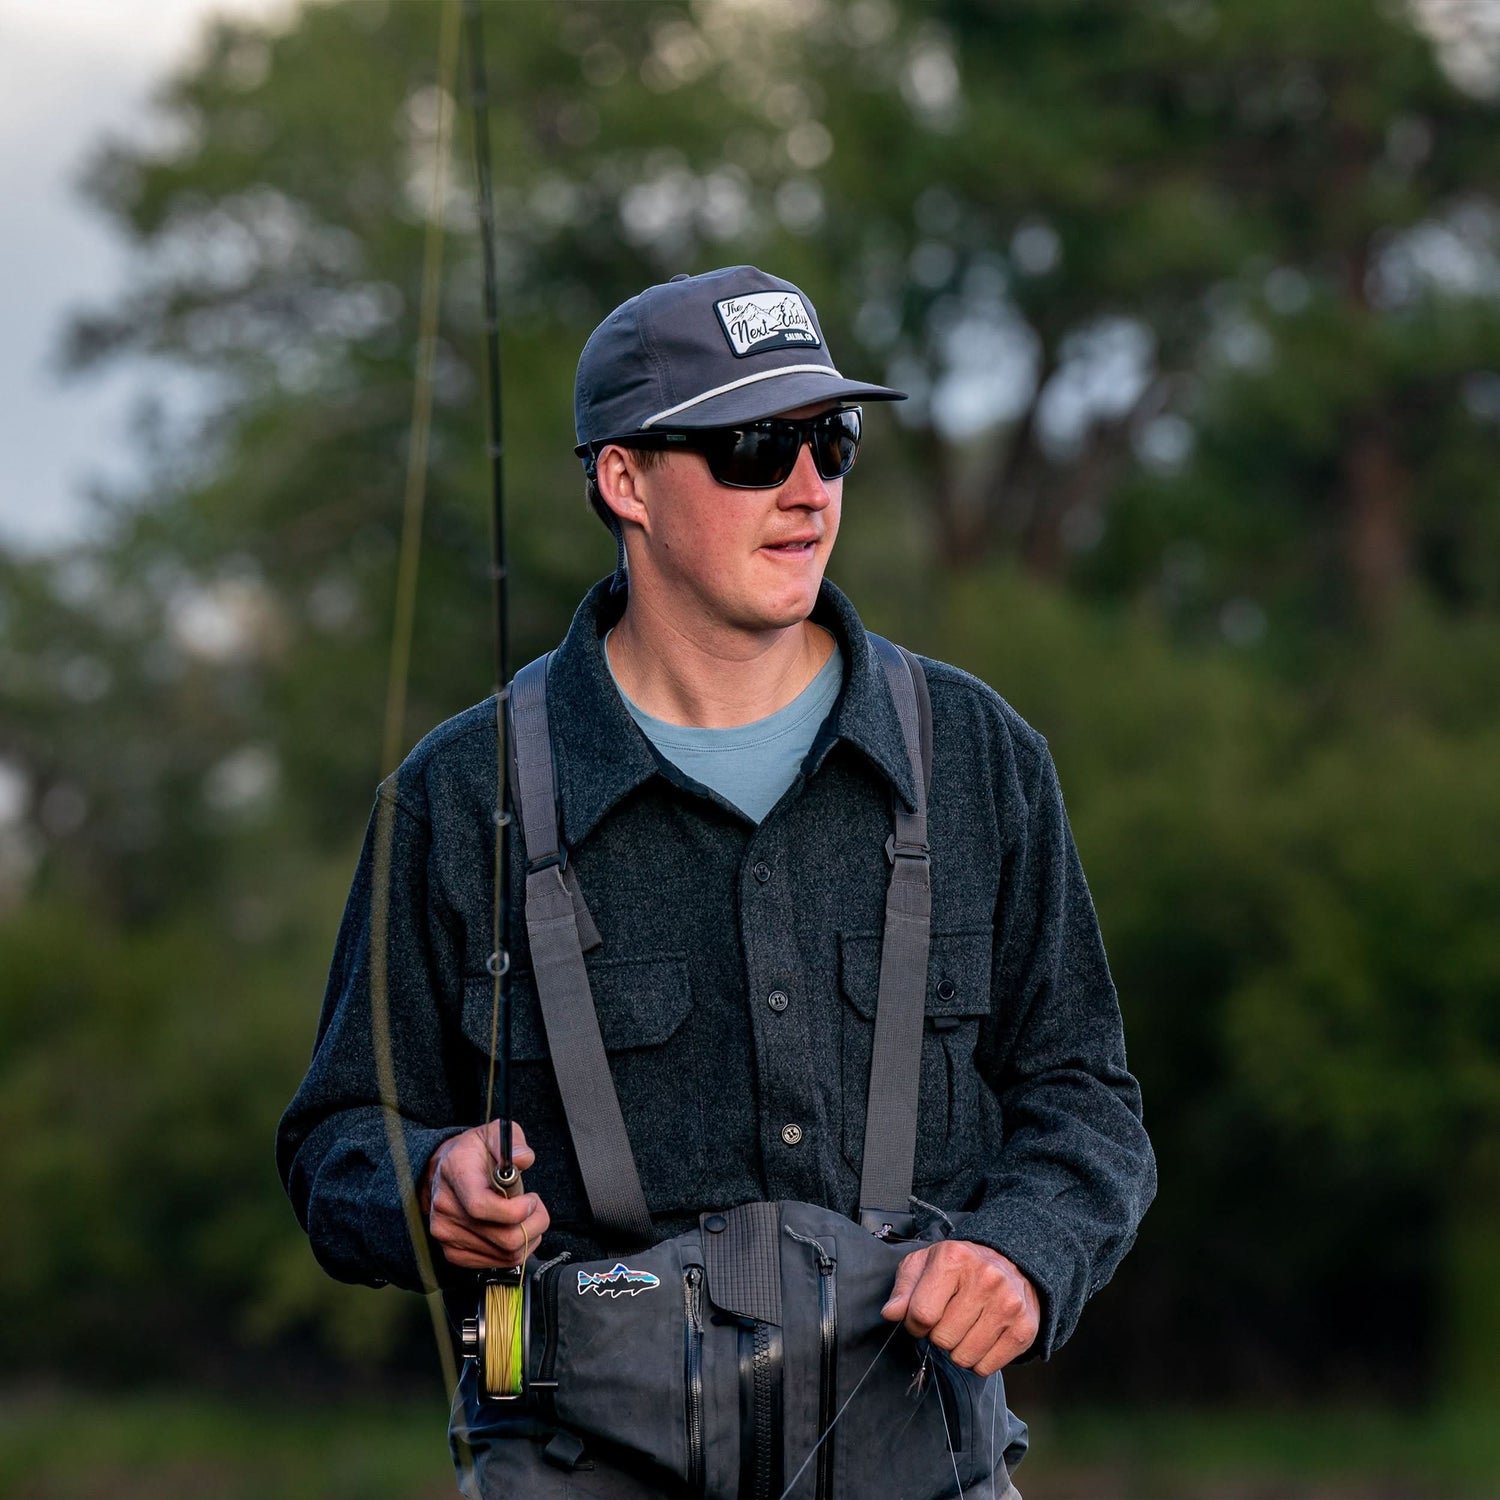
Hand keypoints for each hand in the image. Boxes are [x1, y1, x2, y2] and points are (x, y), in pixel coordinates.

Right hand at [420, 1121, 550, 1269]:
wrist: (445, 1171)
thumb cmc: (474, 1153)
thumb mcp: (494, 1133)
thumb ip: (512, 1142)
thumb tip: (524, 1159)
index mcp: (456, 1174)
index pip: (482, 1206)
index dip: (515, 1211)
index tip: (531, 1199)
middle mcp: (446, 1208)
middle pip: (502, 1237)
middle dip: (534, 1224)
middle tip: (536, 1207)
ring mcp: (446, 1234)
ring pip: (505, 1254)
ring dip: (528, 1237)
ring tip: (526, 1216)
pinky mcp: (453, 1252)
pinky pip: (497, 1263)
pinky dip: (514, 1250)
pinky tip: (513, 1229)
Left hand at [881, 1240, 1039, 1375]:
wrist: (1011, 1263)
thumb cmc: (960, 1266)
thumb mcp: (925, 1264)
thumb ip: (904, 1288)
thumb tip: (891, 1313)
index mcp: (954, 1258)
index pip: (922, 1313)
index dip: (914, 1323)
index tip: (921, 1318)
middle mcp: (985, 1279)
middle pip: (942, 1338)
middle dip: (938, 1334)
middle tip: (948, 1318)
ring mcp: (1008, 1305)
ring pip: (964, 1357)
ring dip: (958, 1349)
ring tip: (966, 1326)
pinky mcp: (1024, 1329)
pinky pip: (986, 1368)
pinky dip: (979, 1360)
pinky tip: (982, 1336)